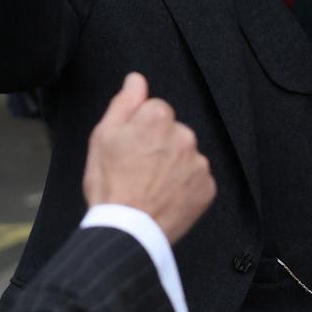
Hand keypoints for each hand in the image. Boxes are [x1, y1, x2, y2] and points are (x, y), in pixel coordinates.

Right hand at [83, 72, 215, 245]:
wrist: (127, 231)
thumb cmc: (110, 185)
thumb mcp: (103, 137)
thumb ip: (124, 103)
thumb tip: (136, 79)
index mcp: (157, 118)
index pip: (155, 110)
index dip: (140, 128)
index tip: (131, 148)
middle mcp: (184, 135)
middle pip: (173, 131)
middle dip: (159, 145)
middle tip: (139, 170)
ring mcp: (198, 163)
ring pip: (186, 155)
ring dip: (173, 166)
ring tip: (152, 186)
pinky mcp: (208, 188)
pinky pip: (197, 179)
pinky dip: (185, 187)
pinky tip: (166, 197)